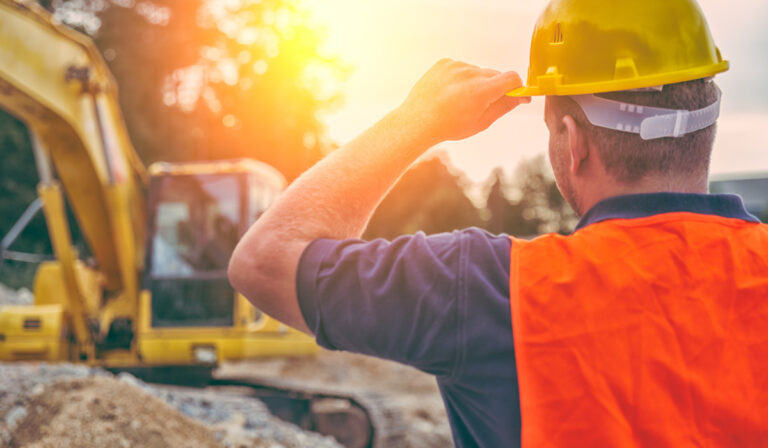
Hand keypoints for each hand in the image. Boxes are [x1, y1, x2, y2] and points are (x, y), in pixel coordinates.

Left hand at [395, 59, 529, 145]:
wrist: (417, 121)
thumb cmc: (448, 126)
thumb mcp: (481, 122)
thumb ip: (503, 107)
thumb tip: (521, 97)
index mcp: (482, 90)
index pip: (512, 78)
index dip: (517, 87)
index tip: (516, 95)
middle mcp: (470, 73)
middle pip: (494, 75)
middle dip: (494, 87)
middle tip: (481, 104)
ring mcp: (456, 66)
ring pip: (477, 71)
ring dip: (475, 82)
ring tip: (459, 100)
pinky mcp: (445, 62)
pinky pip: (461, 67)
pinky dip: (460, 77)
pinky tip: (449, 92)